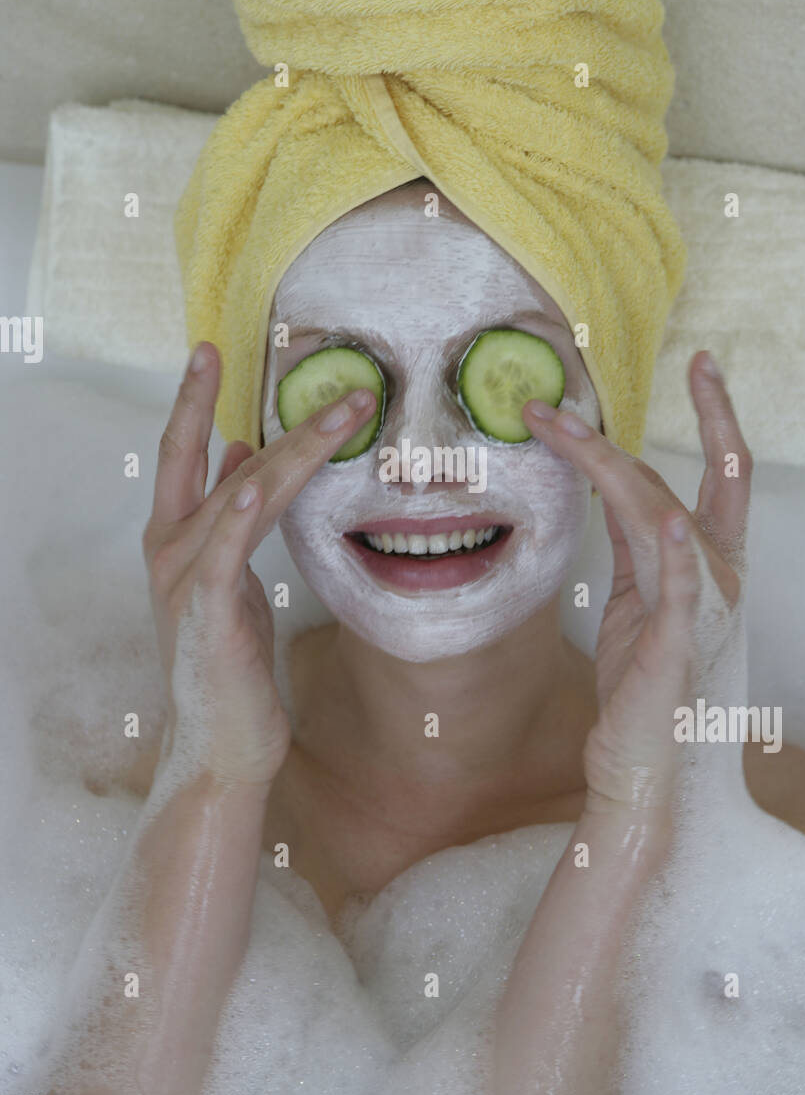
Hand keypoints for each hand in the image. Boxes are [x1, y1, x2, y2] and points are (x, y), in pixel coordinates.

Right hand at [142, 342, 376, 786]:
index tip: (212, 352)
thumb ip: (231, 519)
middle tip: (330, 378)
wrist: (220, 742)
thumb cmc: (228, 662)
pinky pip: (225, 552)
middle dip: (274, 417)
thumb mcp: (230, 578)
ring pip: (241, 495)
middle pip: (219, 462)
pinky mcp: (208, 611)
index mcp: (177, 539)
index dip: (195, 402)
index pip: (184, 454)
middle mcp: (171, 549)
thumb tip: (242, 457)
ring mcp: (184, 578)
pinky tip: (255, 479)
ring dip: (296, 451)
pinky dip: (239, 514)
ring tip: (344, 414)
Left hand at [524, 351, 750, 815]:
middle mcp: (716, 579)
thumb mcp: (637, 601)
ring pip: (661, 519)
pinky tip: (664, 518)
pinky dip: (676, 554)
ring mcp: (700, 612)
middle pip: (674, 485)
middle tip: (560, 400)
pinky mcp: (676, 650)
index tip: (703, 363)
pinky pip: (682, 593)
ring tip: (561, 430)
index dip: (714, 416)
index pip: (718, 475)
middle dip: (617, 438)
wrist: (640, 767)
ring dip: (609, 469)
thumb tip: (610, 487)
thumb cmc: (642, 687)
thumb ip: (634, 546)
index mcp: (708, 565)